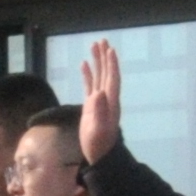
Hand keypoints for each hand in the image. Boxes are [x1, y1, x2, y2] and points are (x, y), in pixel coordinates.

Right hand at [81, 39, 121, 163]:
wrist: (99, 155)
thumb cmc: (99, 144)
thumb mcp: (98, 129)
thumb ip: (99, 112)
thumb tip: (99, 93)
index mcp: (111, 102)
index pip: (112, 78)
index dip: (111, 64)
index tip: (109, 49)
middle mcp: (107, 98)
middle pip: (107, 73)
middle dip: (104, 57)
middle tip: (101, 40)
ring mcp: (99, 101)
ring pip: (99, 76)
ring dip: (97, 62)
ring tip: (93, 46)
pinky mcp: (91, 106)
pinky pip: (90, 85)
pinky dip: (88, 74)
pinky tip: (84, 65)